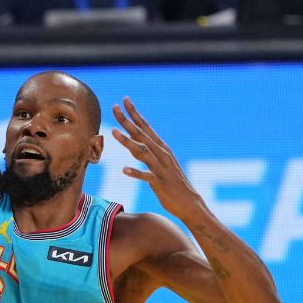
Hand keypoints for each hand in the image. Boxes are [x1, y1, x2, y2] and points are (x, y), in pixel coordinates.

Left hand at [111, 97, 203, 221]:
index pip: (145, 126)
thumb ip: (146, 151)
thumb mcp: (159, 162)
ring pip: (142, 152)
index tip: (124, 99)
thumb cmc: (172, 183)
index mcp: (161, 148)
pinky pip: (146, 176)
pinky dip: (136, 172)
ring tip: (113, 132)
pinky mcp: (160, 183)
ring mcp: (161, 168)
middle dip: (127, 121)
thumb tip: (131, 140)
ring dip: (127, 142)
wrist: (190, 202)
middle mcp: (161, 154)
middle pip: (141, 134)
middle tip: (114, 107)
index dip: (135, 113)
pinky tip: (124, 170)